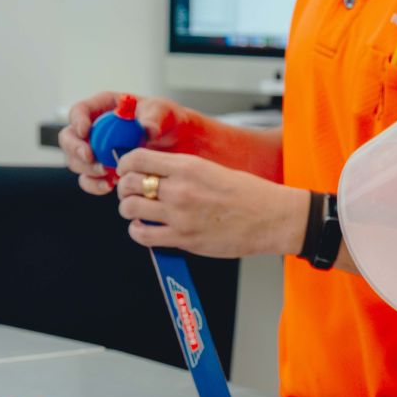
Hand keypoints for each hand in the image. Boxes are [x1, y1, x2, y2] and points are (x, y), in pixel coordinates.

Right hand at [58, 92, 198, 195]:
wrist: (181, 146)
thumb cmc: (170, 122)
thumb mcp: (165, 112)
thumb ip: (154, 116)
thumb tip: (147, 128)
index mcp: (105, 108)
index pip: (80, 111)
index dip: (77, 120)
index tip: (85, 131)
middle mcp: (96, 130)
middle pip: (69, 138)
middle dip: (76, 149)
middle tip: (91, 158)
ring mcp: (98, 152)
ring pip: (77, 161)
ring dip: (86, 169)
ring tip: (106, 174)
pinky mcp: (106, 171)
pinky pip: (90, 180)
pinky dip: (95, 184)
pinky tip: (109, 186)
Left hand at [113, 149, 306, 258]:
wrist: (272, 219)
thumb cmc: (249, 195)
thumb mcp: (212, 169)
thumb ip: (181, 171)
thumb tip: (154, 173)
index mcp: (188, 167)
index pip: (137, 158)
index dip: (125, 164)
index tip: (126, 170)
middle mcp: (180, 189)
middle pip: (129, 183)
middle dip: (125, 188)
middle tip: (131, 192)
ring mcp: (180, 215)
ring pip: (130, 208)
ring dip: (129, 209)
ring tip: (138, 211)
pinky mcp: (184, 238)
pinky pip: (143, 234)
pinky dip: (137, 231)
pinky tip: (145, 228)